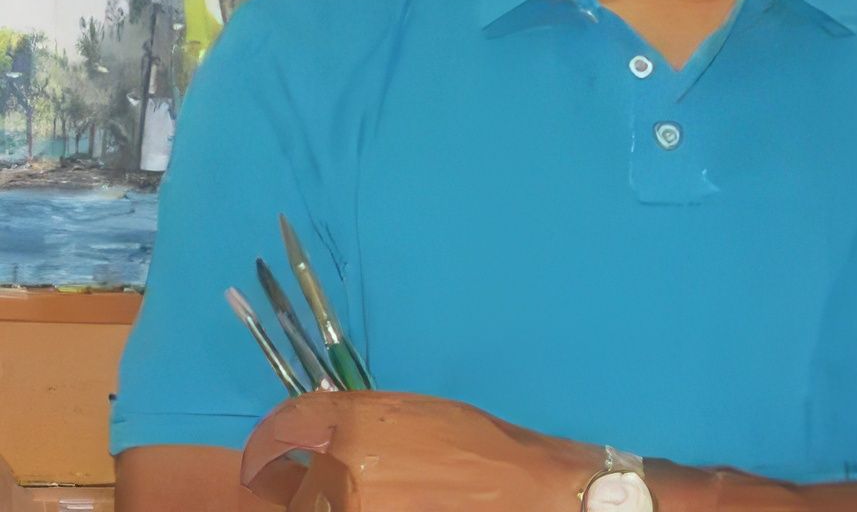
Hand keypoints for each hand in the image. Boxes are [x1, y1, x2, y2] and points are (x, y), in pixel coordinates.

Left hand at [241, 391, 856, 510]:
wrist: (535, 494)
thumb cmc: (483, 447)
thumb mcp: (419, 415)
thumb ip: (363, 423)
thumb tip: (323, 436)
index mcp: (356, 422)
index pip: (283, 427)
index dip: (264, 447)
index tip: (260, 462)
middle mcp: (345, 469)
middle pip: (293, 487)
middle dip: (301, 489)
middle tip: (318, 490)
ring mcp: (357, 509)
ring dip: (328, 507)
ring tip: (372, 497)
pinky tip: (384, 505)